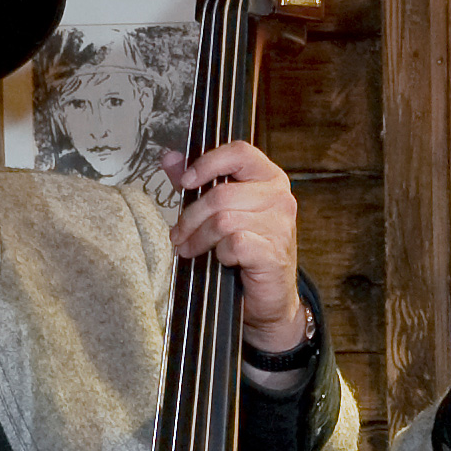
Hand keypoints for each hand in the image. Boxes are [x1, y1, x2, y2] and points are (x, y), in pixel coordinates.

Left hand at [165, 141, 310, 356]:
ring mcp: (280, 226)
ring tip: (189, 248)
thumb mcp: (221, 211)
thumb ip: (197, 183)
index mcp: (269, 179)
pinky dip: (219, 253)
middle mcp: (280, 198)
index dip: (208, 163)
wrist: (268, 297)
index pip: (240, 153)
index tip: (186, 182)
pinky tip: (221, 259)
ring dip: (199, 237)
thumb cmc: (246, 251)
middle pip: (222, 193)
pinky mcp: (274, 252)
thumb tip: (170, 158)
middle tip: (178, 233)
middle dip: (191, 216)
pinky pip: (233, 243)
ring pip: (223, 220)